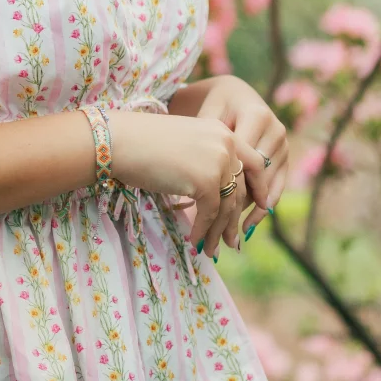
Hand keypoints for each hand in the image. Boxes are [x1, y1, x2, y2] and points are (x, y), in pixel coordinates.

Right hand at [105, 109, 247, 252]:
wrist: (119, 141)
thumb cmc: (141, 143)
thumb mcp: (184, 144)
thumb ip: (205, 160)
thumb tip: (215, 191)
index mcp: (222, 131)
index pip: (254, 162)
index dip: (260, 186)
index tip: (261, 206)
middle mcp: (226, 144)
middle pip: (241, 189)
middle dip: (234, 219)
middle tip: (231, 241)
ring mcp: (217, 162)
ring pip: (227, 205)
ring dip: (218, 231)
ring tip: (211, 249)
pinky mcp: (206, 181)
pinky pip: (210, 213)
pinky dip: (202, 231)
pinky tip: (194, 242)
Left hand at [194, 76, 288, 249]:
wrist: (236, 95)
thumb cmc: (215, 106)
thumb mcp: (207, 116)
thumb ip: (204, 139)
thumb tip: (195, 173)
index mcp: (256, 116)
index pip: (243, 158)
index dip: (227, 185)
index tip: (210, 209)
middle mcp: (276, 130)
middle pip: (257, 176)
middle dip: (238, 205)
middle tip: (219, 230)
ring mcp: (284, 144)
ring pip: (268, 185)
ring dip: (249, 211)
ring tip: (232, 235)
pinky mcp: (285, 156)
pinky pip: (277, 186)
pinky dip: (261, 206)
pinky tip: (247, 225)